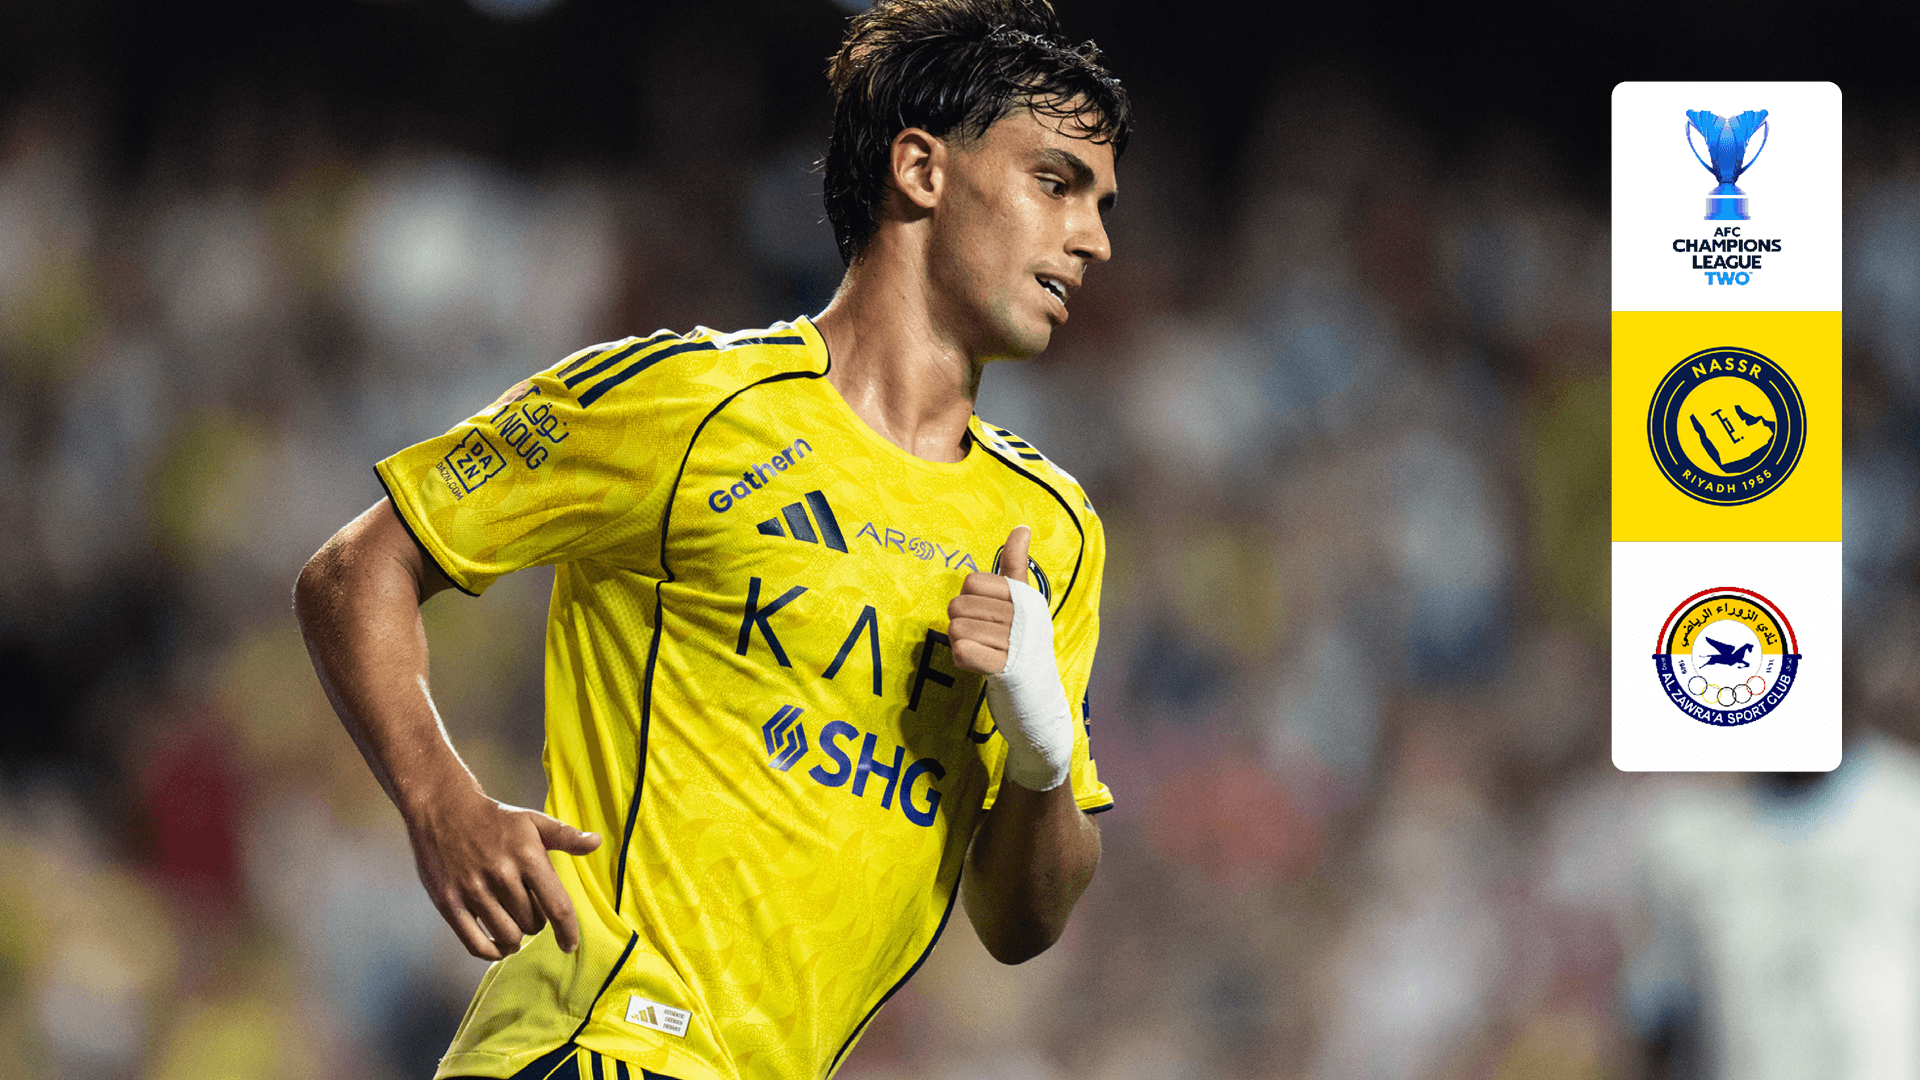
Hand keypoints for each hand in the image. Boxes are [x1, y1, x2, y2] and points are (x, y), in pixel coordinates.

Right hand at [405, 788, 601, 959]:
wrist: (443, 808)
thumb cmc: (494, 819)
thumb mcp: (533, 821)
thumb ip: (566, 836)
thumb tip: (597, 842)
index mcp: (528, 855)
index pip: (557, 907)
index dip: (568, 931)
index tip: (569, 944)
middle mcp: (501, 874)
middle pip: (533, 925)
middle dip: (536, 922)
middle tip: (527, 906)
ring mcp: (473, 890)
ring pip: (508, 936)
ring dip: (515, 937)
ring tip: (514, 924)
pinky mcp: (449, 902)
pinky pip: (476, 944)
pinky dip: (492, 951)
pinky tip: (499, 944)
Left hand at [947, 525, 1073, 791]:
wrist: (1040, 707)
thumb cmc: (1026, 650)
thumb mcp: (1025, 607)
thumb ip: (1017, 567)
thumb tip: (1021, 527)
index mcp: (1027, 597)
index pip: (973, 581)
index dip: (969, 601)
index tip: (987, 619)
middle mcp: (1026, 616)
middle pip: (959, 605)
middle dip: (961, 625)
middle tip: (982, 642)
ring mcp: (1018, 643)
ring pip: (957, 629)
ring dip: (961, 645)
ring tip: (982, 655)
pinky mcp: (1007, 670)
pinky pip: (961, 651)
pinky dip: (963, 660)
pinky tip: (978, 666)